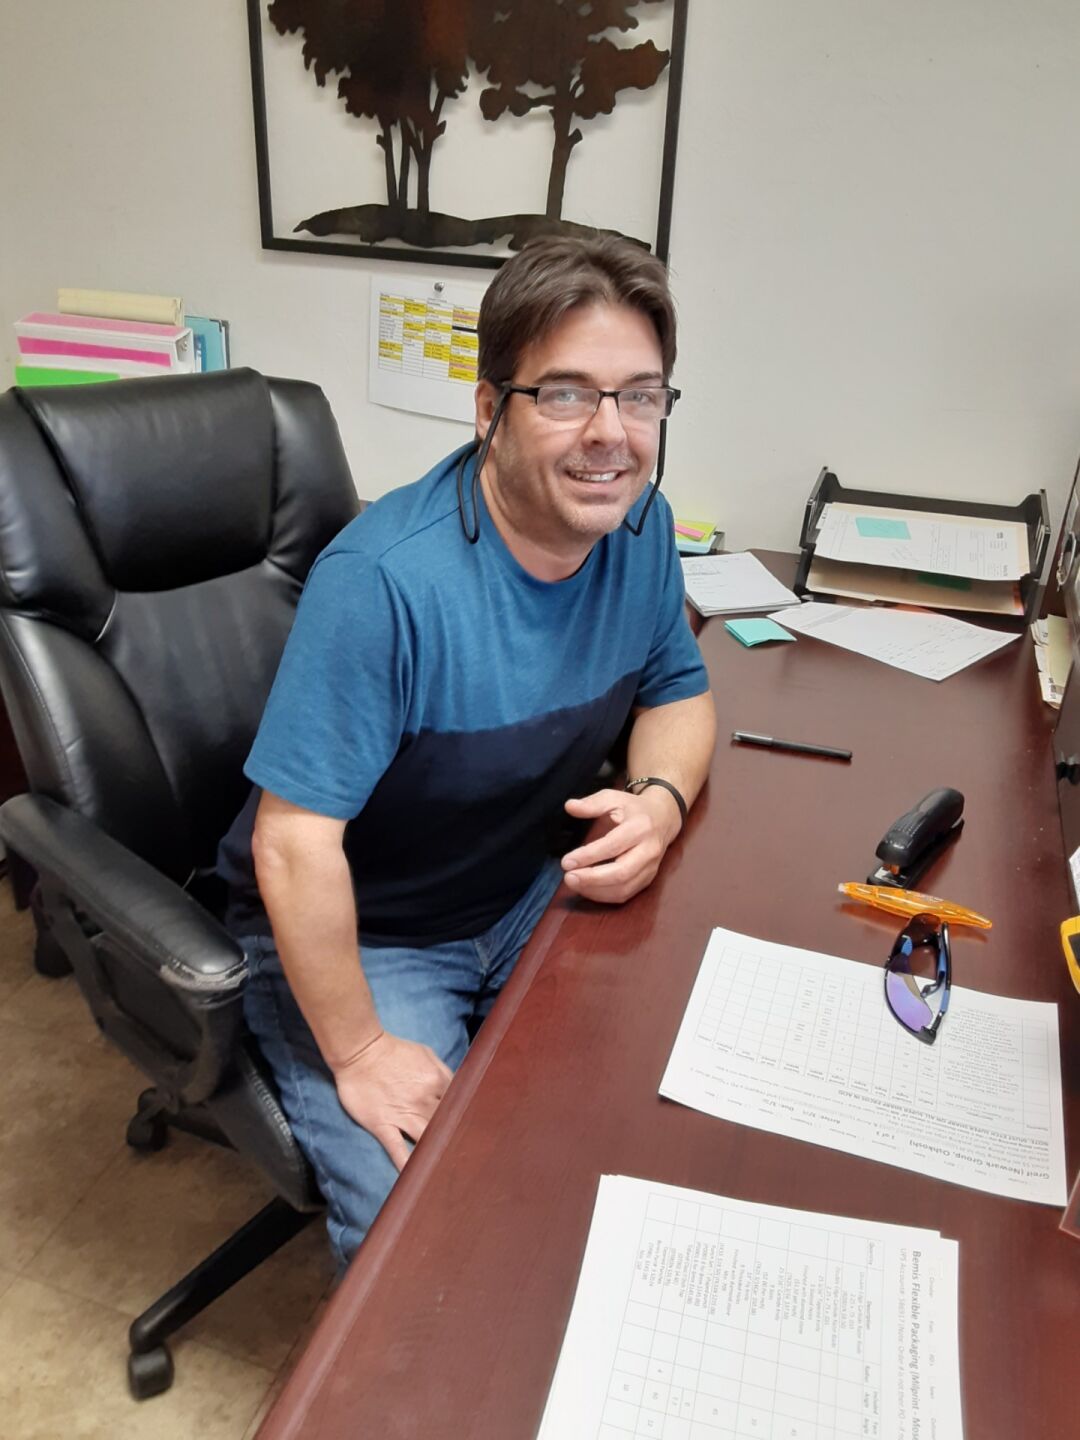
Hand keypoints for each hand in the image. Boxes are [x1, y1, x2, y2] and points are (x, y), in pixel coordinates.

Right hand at [333, 1032, 452, 1170]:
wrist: (360, 1051)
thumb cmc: (394, 1051)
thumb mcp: (426, 1054)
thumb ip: (444, 1073)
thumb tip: (459, 1090)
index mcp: (437, 1082)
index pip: (458, 1106)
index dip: (463, 1119)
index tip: (470, 1132)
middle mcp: (424, 1101)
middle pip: (445, 1126)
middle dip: (454, 1140)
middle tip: (464, 1157)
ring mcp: (402, 1115)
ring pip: (426, 1141)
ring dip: (436, 1154)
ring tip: (446, 1171)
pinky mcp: (382, 1125)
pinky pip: (397, 1150)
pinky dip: (406, 1165)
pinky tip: (415, 1178)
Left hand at [561, 786, 682, 904]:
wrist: (664, 819)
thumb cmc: (634, 809)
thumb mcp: (614, 798)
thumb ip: (592, 803)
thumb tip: (569, 806)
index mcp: (640, 827)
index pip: (613, 846)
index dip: (588, 856)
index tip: (566, 861)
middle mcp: (649, 850)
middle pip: (621, 873)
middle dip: (592, 879)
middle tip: (568, 878)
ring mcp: (651, 868)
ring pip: (624, 888)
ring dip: (596, 890)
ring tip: (573, 884)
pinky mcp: (648, 879)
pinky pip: (626, 894)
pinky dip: (604, 896)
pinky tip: (586, 889)